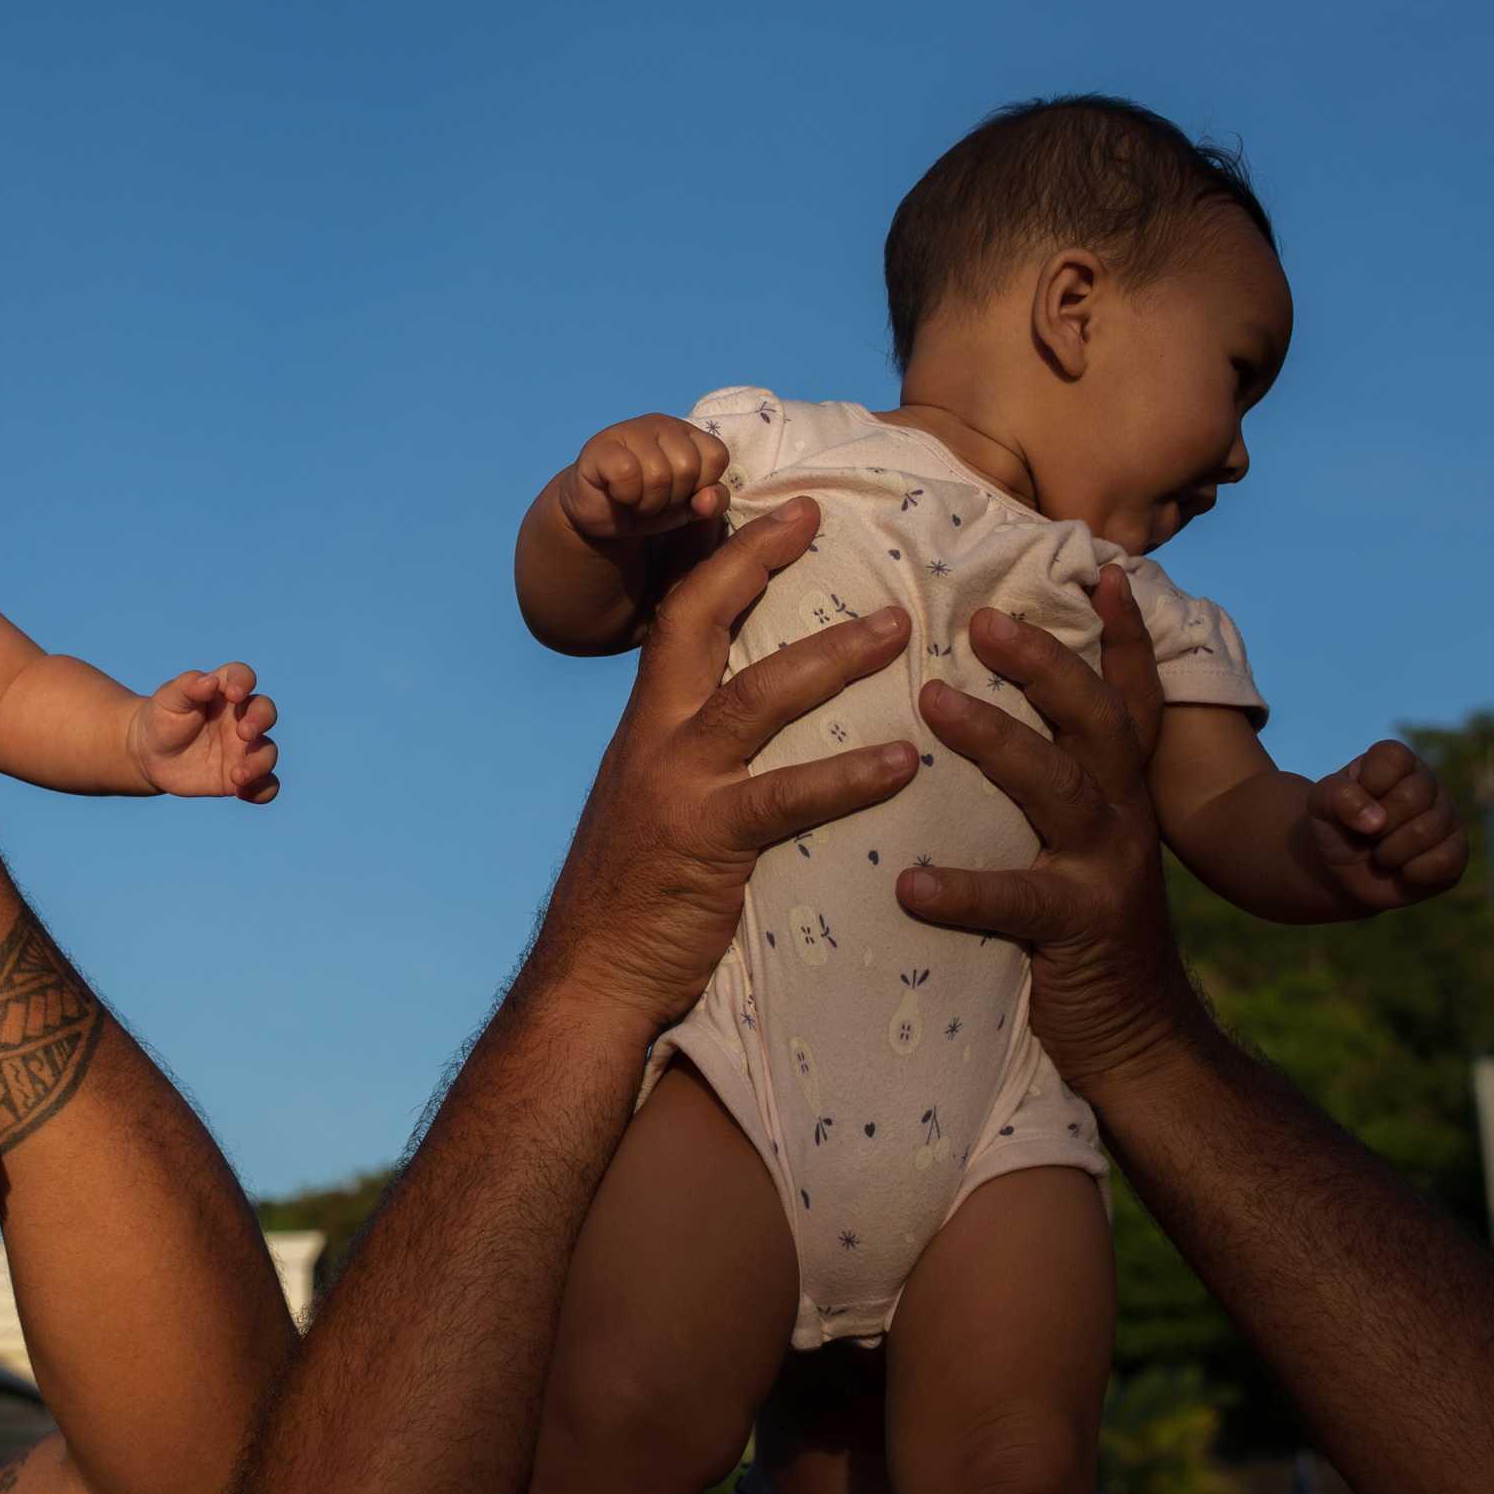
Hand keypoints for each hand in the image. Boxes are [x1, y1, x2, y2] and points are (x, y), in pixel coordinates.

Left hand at [129, 665, 280, 802]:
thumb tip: (210, 682)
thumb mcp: (169, 699)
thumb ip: (188, 687)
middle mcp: (240, 718)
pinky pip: (264, 785)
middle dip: (261, 720)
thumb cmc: (162, 719)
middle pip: (265, 712)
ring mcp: (242, 749)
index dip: (244, 682)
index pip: (242, 677)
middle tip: (243, 733)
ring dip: (260, 762)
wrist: (150, 756)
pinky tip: (242, 793)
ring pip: (268, 752)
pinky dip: (262, 790)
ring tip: (237, 775)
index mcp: (224, 692)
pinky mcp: (241, 776)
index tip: (234, 694)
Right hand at [531, 498, 917, 1038]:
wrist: (590, 977)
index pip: (679, 616)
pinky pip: (787, 796)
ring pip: (756, 695)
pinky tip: (903, 765)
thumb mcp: (656, 804)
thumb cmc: (634, 898)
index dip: (727, 559)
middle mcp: (654, 738)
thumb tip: (753, 728)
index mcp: (646, 725)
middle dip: (754, 562)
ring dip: (832, 656)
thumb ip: (697, 759)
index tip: (781, 515)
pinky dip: (849, 776)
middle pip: (698, 622)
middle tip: (816, 518)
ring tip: (898, 631)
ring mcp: (677, 785)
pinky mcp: (707, 841)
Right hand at [557, 414, 731, 545]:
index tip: (682, 493)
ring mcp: (631, 430)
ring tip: (636, 499)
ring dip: (648, 501)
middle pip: (687, 467)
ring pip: (658, 474)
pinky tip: (617, 492)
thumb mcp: (687, 508)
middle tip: (653, 498)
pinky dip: (625, 495)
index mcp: (689, 434)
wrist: (600, 512)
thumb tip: (707, 499)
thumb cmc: (647, 502)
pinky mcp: (602, 445)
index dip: (702, 485)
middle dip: (672, 497)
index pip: (716, 455)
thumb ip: (711, 502)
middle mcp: (663, 424)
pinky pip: (627, 474)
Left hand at [895, 567, 1200, 1094]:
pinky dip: (963, 891)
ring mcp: (1108, 871)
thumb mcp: (1075, 849)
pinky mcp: (1081, 932)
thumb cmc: (1081, 934)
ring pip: (1060, 787)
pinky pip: (1020, 903)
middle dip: (1045, 662)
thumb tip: (973, 724)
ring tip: (932, 703)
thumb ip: (1045, 790)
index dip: (1120, 633)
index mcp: (1118, 791)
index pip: (1125, 696)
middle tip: (984, 619)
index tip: (1097, 566)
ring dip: (997, 740)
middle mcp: (1123, 816)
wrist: (1138, 1045)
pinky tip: (909, 885)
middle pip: (1095, 718)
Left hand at [1306, 740, 1468, 911]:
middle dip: (1376, 826)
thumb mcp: (1320, 804)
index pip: (1392, 758)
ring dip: (1389, 852)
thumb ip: (1337, 796)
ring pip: (1425, 832)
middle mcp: (1428, 784)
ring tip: (1382, 854)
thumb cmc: (1336, 826)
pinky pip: (1444, 862)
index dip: (1366, 785)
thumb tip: (1376, 820)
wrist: (1342, 870)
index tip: (1353, 800)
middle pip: (1411, 798)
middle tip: (1368, 834)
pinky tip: (1403, 870)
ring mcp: (1447, 818)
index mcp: (1396, 762)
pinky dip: (1411, 873)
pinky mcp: (1457, 853)